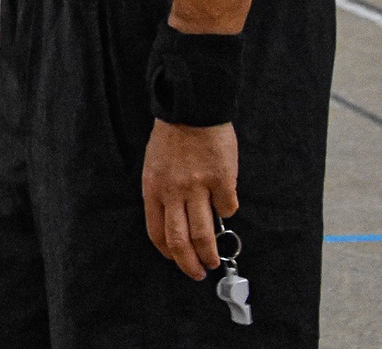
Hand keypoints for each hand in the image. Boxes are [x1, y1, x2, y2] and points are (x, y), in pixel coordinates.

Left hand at [142, 119, 238, 279]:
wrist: (191, 108)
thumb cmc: (171, 137)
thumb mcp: (155, 166)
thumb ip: (163, 193)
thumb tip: (176, 222)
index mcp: (153, 188)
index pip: (156, 232)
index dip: (168, 252)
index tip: (176, 260)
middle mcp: (173, 192)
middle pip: (180, 240)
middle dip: (189, 264)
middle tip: (198, 273)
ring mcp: (197, 187)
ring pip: (204, 234)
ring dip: (210, 253)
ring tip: (215, 261)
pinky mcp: (221, 180)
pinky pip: (228, 207)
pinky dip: (228, 211)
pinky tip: (226, 204)